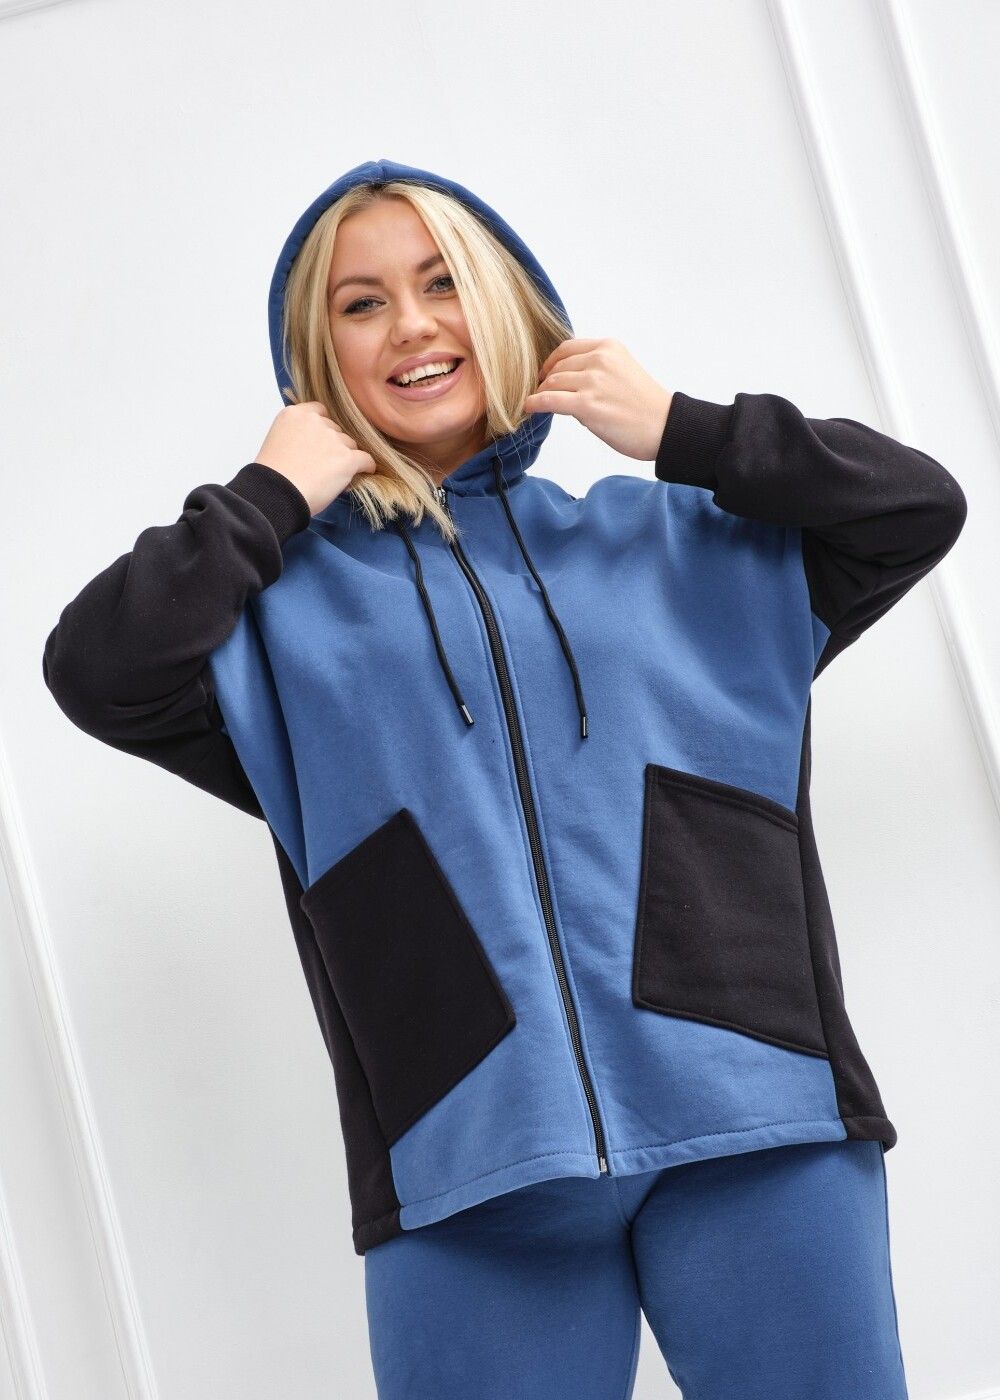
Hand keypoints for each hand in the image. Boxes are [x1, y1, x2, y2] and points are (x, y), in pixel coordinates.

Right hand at [253, 402, 377, 515]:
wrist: (276, 495)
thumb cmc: (273, 477)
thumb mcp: (278, 443)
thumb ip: (297, 436)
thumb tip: (317, 448)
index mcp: (294, 415)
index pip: (319, 411)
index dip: (322, 428)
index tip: (320, 441)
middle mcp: (315, 422)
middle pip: (335, 430)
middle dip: (333, 445)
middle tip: (323, 465)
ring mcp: (332, 439)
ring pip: (350, 445)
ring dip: (345, 457)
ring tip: (333, 476)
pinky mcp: (347, 458)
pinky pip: (365, 459)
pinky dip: (366, 466)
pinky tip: (363, 472)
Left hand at [522, 338, 672, 461]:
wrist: (665, 427)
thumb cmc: (646, 407)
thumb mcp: (623, 372)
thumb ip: (596, 370)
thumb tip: (566, 382)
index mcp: (608, 347)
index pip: (567, 349)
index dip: (551, 362)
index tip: (544, 374)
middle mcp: (600, 359)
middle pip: (557, 367)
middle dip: (546, 382)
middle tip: (541, 394)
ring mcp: (593, 381)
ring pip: (552, 383)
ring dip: (541, 394)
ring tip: (536, 404)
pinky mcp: (587, 405)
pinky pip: (550, 400)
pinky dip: (535, 403)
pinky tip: (528, 408)